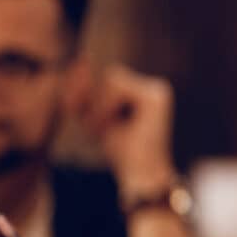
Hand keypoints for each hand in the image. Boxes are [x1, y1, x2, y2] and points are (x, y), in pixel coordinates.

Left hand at [78, 63, 176, 195]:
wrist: (141, 175)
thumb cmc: (120, 150)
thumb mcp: (95, 118)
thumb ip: (85, 94)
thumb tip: (79, 61)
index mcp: (142, 91)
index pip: (109, 76)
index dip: (89, 92)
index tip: (79, 114)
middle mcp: (153, 87)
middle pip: (111, 74)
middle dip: (95, 99)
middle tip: (94, 128)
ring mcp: (157, 90)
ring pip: (113, 78)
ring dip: (100, 104)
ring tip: (101, 129)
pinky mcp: (156, 97)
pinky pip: (118, 87)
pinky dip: (106, 106)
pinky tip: (111, 126)